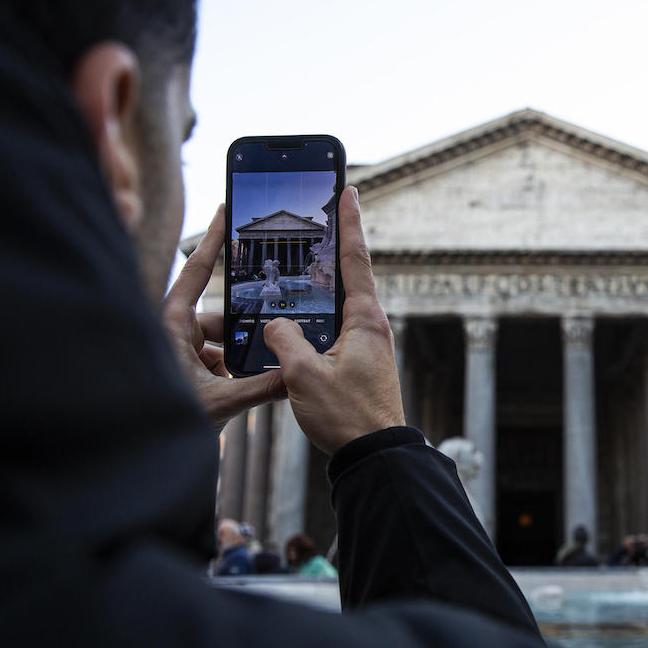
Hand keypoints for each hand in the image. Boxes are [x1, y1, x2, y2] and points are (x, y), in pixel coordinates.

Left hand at [163, 204, 285, 431]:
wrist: (139, 457)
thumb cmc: (163, 423)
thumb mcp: (220, 403)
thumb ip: (262, 386)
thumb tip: (296, 374)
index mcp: (172, 326)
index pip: (196, 273)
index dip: (214, 240)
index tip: (226, 211)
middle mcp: (174, 334)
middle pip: (221, 318)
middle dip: (246, 333)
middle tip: (273, 337)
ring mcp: (179, 354)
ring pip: (222, 345)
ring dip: (240, 361)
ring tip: (260, 376)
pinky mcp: (186, 373)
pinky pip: (218, 363)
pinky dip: (234, 374)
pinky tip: (250, 388)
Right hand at [264, 187, 404, 454]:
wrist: (375, 456)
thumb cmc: (347, 417)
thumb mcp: (302, 376)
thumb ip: (282, 340)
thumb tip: (273, 325)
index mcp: (364, 320)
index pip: (355, 259)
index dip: (349, 223)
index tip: (349, 190)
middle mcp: (370, 327)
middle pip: (347, 276)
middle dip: (332, 246)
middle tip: (319, 215)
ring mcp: (366, 346)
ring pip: (337, 305)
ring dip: (320, 285)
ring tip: (299, 262)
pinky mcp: (358, 364)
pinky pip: (333, 329)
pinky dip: (317, 317)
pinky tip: (296, 319)